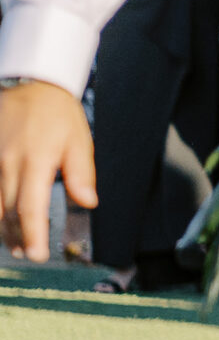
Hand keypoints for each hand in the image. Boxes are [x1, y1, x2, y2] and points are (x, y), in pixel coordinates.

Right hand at [0, 80, 94, 262]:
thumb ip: (82, 173)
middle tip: (28, 255)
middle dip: (17, 237)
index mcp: (36, 160)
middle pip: (8, 211)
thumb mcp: (79, 140)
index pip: (31, 207)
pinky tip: (0, 221)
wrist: (30, 85)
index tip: (38, 255)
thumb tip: (89, 203)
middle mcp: (8, 163)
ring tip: (14, 245)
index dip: (33, 234)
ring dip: (2, 228)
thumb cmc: (58, 114)